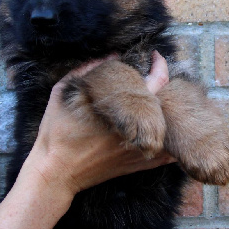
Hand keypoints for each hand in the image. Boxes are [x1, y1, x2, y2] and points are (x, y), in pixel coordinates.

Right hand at [24, 51, 174, 196]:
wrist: (55, 173)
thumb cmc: (56, 132)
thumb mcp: (62, 93)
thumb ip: (85, 71)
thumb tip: (111, 56)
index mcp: (119, 108)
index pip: (152, 82)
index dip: (159, 65)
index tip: (156, 56)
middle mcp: (135, 129)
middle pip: (165, 105)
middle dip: (167, 87)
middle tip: (160, 75)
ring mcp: (138, 149)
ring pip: (170, 130)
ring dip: (171, 115)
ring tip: (168, 101)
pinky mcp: (135, 165)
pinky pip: (164, 156)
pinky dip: (171, 144)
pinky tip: (173, 134)